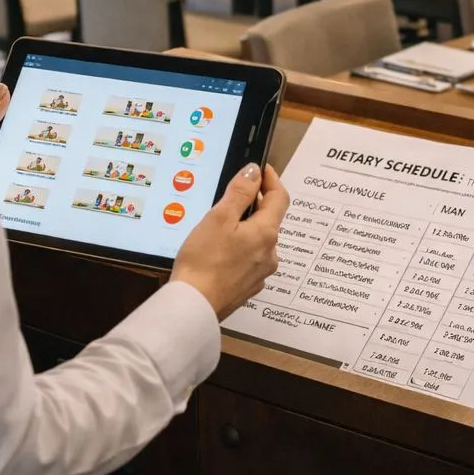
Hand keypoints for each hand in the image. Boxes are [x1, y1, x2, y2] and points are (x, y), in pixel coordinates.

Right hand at [171, 163, 289, 319]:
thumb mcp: (219, 218)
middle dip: (256, 204)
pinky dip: (240, 249)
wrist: (193, 306)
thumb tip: (255, 171)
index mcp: (266, 233)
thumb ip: (240, 192)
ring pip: (259, 241)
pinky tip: (221, 251)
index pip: (280, 198)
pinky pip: (250, 260)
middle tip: (236, 193)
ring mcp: (260, 273)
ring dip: (247, 228)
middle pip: (270, 220)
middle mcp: (270, 254)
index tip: (261, 168)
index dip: (272, 180)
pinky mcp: (247, 287)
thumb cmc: (203, 259)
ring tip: (223, 224)